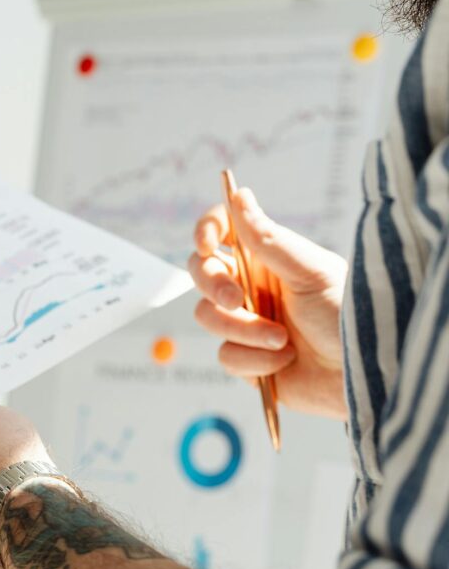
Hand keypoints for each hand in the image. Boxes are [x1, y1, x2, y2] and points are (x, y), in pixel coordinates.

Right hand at [188, 188, 347, 419]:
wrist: (365, 373)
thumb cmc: (347, 315)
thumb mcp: (310, 271)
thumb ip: (268, 239)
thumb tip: (239, 195)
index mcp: (267, 259)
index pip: (223, 232)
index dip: (206, 231)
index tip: (207, 245)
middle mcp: (252, 287)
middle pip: (202, 272)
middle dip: (215, 287)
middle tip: (237, 301)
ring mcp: (246, 323)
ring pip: (208, 316)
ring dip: (244, 330)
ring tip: (283, 340)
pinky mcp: (247, 360)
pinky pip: (226, 356)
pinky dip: (255, 360)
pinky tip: (285, 361)